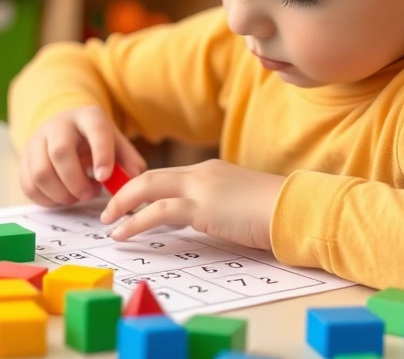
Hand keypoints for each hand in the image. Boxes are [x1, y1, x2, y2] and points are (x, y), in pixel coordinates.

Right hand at [20, 106, 147, 207]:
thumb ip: (129, 162)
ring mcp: (37, 141)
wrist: (67, 131)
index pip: (96, 131)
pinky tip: (62, 197)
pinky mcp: (24, 159)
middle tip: (90, 194)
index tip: (104, 178)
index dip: (101, 155)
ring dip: (61, 194)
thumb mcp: (117, 145)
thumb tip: (133, 180)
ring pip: (41, 172)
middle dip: (76, 182)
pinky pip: (28, 185)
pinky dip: (47, 199)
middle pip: (60, 153)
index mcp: (88, 117)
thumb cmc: (96, 142)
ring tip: (77, 196)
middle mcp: (58, 125)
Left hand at [100, 159, 286, 250]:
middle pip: (150, 176)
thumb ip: (221, 209)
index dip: (144, 188)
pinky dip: (134, 221)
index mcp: (212, 171)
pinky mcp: (202, 207)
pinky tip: (122, 233)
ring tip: (108, 222)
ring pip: (147, 187)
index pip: (169, 176)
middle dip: (124, 192)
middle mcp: (202, 173)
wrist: (295, 209)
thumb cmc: (277, 213)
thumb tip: (210, 223)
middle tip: (108, 209)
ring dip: (122, 204)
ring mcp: (201, 187)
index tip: (129, 202)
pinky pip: (157, 211)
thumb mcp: (242, 205)